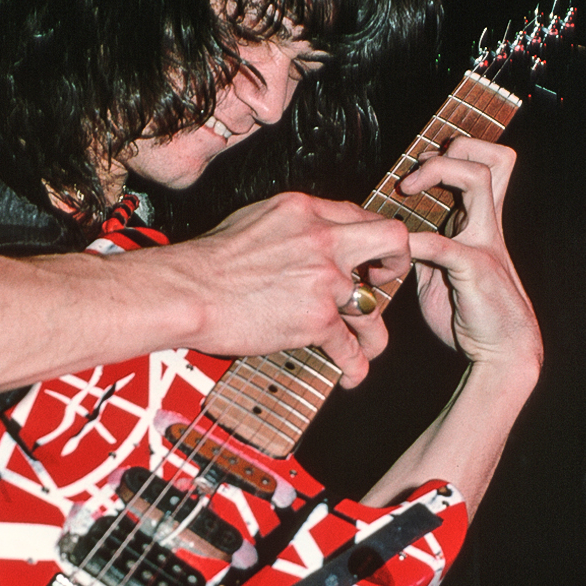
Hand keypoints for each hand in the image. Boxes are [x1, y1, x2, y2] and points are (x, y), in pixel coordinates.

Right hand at [177, 192, 411, 386]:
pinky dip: (355, 365)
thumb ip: (292, 226)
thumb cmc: (208, 260)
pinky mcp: (317, 319)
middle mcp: (324, 241)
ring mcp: (325, 280)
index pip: (358, 216)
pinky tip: (352, 373)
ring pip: (374, 306)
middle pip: (393, 240)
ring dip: (375, 332)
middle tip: (384, 281)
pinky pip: (351, 346)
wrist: (187, 291)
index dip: (367, 240)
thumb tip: (306, 237)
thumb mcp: (256, 219)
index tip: (365, 257)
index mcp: (307, 212)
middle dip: (398, 263)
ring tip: (370, 344)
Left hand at [394, 139, 541, 374]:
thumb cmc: (471, 313)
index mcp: (481, 222)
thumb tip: (393, 237)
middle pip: (492, 158)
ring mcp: (484, 242)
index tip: (416, 176)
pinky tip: (397, 256)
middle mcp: (487, 225)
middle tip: (416, 175)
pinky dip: (412, 243)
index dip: (455, 154)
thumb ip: (424, 249)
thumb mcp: (441, 272)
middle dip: (453, 150)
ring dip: (438, 172)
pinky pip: (441, 242)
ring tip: (407, 189)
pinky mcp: (474, 267)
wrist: (502, 351)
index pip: (488, 164)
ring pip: (478, 178)